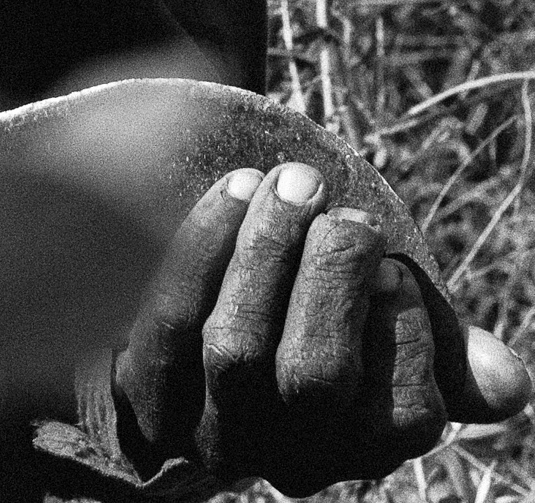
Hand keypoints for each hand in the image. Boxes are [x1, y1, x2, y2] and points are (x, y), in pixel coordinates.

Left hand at [114, 160, 530, 495]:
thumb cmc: (315, 307)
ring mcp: (208, 431)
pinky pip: (169, 319)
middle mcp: (285, 458)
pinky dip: (207, 244)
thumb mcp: (381, 328)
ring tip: (293, 181)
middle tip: (347, 209)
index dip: (405, 330)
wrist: (203, 304)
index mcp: (358, 448)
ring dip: (270, 248)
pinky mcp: (142, 392)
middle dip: (335, 275)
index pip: (402, 417)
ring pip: (237, 347)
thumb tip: (507, 384)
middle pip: (314, 378)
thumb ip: (440, 350)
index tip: (395, 266)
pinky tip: (239, 188)